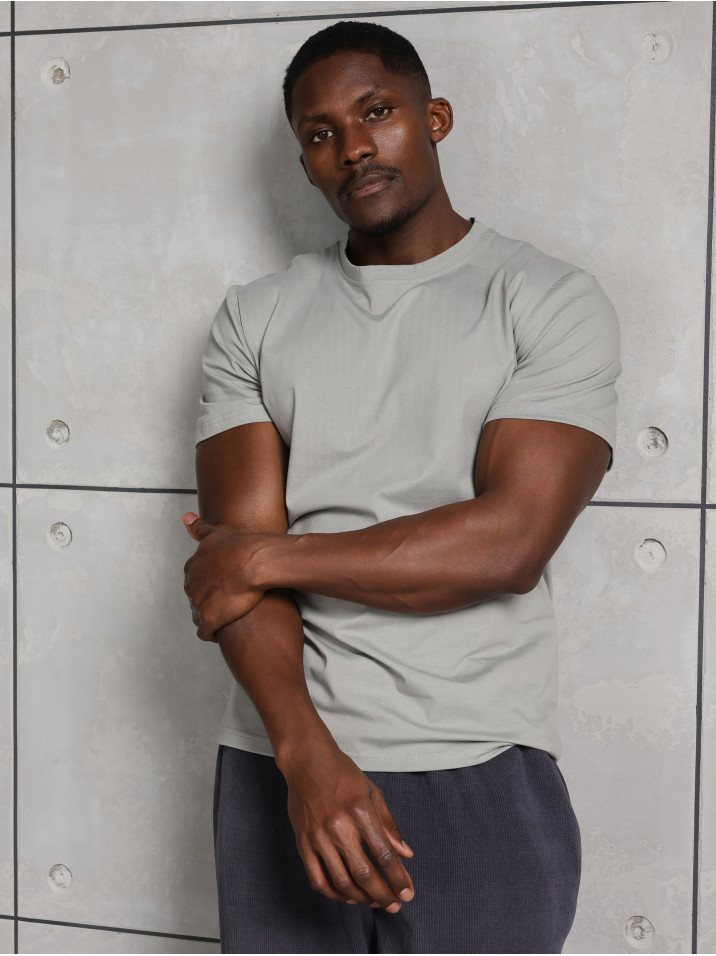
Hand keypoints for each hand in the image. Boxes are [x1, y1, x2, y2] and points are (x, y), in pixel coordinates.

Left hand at [182, 513, 266, 640]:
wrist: (255, 561)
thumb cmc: (240, 545)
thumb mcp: (218, 532)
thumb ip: (200, 528)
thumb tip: (186, 518)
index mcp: (191, 568)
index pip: (195, 582)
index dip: (209, 585)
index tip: (223, 585)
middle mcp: (190, 586)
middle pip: (195, 600)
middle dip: (208, 602)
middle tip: (227, 601)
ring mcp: (198, 604)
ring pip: (199, 617)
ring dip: (210, 618)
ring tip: (227, 616)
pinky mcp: (209, 620)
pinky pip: (205, 633)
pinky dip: (212, 633)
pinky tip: (224, 630)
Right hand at [277, 737, 414, 910]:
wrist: (306, 762)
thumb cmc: (342, 774)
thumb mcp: (372, 792)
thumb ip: (389, 825)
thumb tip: (406, 854)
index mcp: (360, 811)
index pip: (384, 854)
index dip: (398, 877)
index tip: (408, 892)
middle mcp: (339, 826)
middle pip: (364, 873)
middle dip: (383, 894)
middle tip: (395, 905)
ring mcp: (318, 837)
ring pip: (341, 881)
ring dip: (361, 898)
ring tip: (374, 903)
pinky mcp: (303, 843)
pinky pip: (318, 879)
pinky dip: (334, 893)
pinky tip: (347, 896)